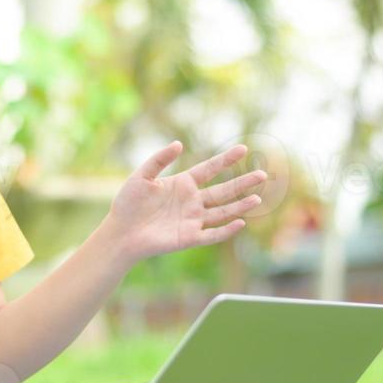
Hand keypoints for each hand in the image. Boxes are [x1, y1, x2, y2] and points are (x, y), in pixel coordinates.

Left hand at [101, 141, 266, 264]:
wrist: (120, 232)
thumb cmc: (127, 204)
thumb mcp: (141, 176)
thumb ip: (159, 160)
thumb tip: (179, 144)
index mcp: (182, 184)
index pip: (209, 169)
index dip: (225, 159)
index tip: (243, 149)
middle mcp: (192, 201)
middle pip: (223, 190)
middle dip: (242, 183)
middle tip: (262, 174)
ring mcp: (192, 220)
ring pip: (222, 212)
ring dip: (240, 206)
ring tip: (258, 198)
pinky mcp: (188, 238)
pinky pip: (211, 234)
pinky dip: (226, 230)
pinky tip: (240, 223)